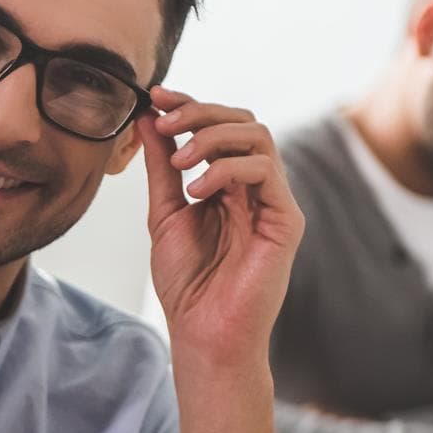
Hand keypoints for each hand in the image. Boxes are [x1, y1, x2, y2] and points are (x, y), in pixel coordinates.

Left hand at [138, 89, 303, 367]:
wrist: (204, 334)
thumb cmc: (188, 284)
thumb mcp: (165, 214)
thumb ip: (161, 167)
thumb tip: (146, 119)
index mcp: (229, 184)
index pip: (219, 128)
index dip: (190, 106)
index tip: (155, 98)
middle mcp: (256, 188)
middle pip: (244, 121)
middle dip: (201, 113)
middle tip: (165, 122)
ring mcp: (274, 202)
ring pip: (258, 137)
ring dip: (212, 138)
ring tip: (179, 164)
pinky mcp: (286, 221)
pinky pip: (266, 172)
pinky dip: (228, 169)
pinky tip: (198, 191)